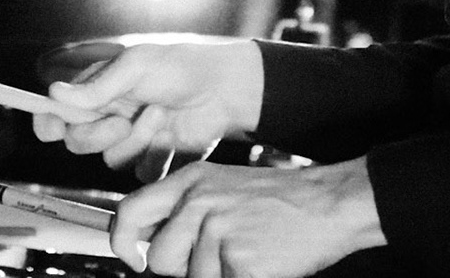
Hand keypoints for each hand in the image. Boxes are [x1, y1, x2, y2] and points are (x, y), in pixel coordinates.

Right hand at [33, 41, 262, 173]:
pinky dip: (158, 158)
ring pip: (112, 161)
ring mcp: (132, 141)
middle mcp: (110, 117)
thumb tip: (53, 91)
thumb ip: (96, 87)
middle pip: (79, 142)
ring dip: (137, 141)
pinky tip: (174, 139)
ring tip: (162, 115)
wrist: (224, 89)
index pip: (58, 113)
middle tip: (124, 119)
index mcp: (99, 90)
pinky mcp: (155, 160)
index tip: (52, 130)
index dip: (49, 123)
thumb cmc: (179, 67)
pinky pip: (142, 175)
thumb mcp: (136, 67)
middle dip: (100, 134)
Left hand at [113, 158, 384, 277]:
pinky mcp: (239, 258)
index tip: (132, 258)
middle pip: (158, 258)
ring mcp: (218, 230)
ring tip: (242, 252)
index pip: (129, 211)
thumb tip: (146, 241)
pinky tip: (257, 261)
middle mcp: (198, 202)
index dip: (122, 242)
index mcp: (190, 181)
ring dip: (214, 275)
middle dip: (181, 268)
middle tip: (216, 255)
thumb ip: (183, 208)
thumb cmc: (278, 200)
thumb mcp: (221, 187)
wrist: (327, 203)